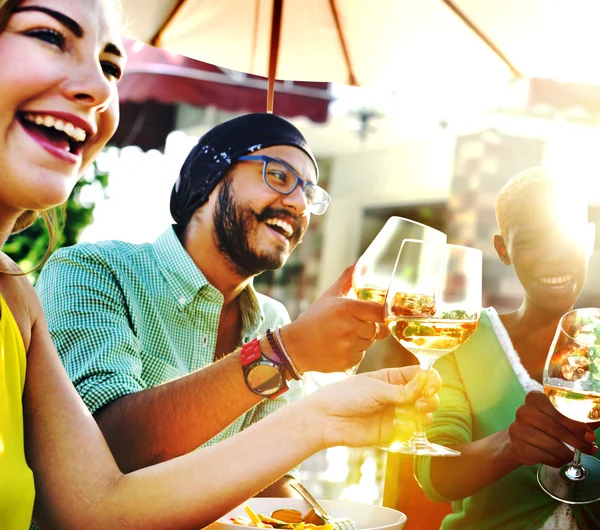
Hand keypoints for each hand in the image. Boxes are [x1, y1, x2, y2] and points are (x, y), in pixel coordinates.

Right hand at [281, 266, 389, 373]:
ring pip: (370, 342)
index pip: (380, 312)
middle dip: (370, 326)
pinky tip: (339, 346)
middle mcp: (349, 328)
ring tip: (343, 335)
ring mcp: (348, 347)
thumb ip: (349, 278)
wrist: (295, 346)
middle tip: (354, 324)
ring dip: (362, 339)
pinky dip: (354, 352)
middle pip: (378, 329)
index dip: (383, 313)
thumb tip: (363, 263)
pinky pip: (361, 355)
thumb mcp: (330, 295)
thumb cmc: (315, 318)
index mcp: (346, 308)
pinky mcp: (348, 362)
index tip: (379, 314)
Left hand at [306, 366, 440, 449]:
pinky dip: (413, 427)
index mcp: (391, 378)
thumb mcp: (374, 388)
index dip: (429, 378)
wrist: (327, 419)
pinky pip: (411, 430)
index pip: (418, 375)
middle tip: (424, 402)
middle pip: (425, 394)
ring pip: (422, 413)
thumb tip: (425, 384)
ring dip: (426, 412)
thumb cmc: (346, 396)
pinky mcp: (392, 432)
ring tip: (419, 413)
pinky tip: (404, 425)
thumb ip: (401, 390)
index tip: (432, 384)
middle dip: (430, 397)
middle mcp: (396, 395)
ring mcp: (395, 413)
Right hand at [504, 391, 597, 467]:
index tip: (590, 436)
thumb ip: (578, 417)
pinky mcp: (518, 446)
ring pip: (552, 445)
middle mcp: (524, 411)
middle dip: (577, 442)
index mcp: (534, 398)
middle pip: (557, 429)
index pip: (559, 411)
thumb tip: (598, 418)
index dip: (577, 425)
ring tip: (572, 456)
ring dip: (567, 454)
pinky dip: (556, 461)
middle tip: (589, 449)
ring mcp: (518, 429)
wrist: (517, 439)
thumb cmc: (543, 424)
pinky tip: (558, 459)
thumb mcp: (557, 416)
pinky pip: (545, 457)